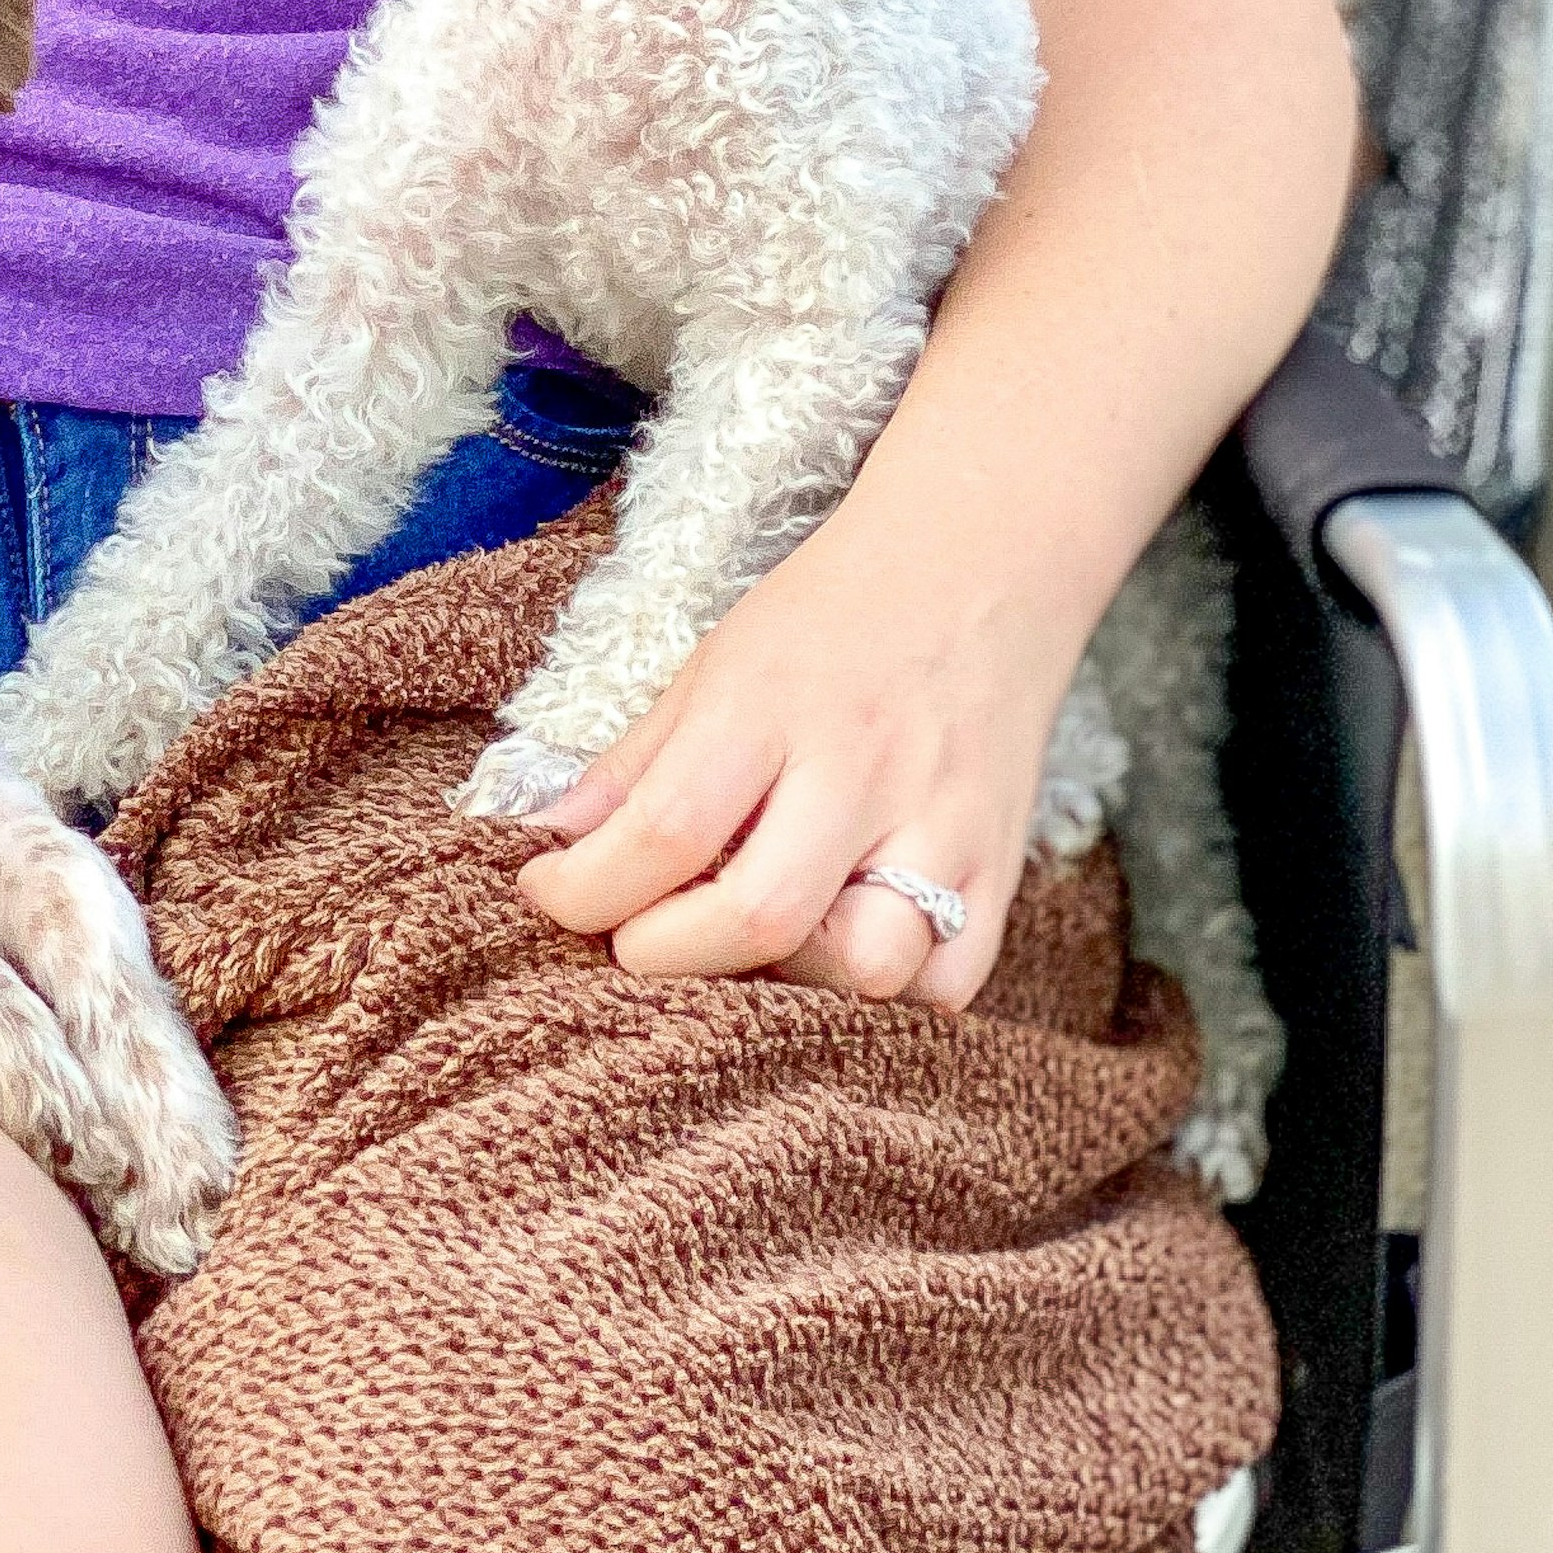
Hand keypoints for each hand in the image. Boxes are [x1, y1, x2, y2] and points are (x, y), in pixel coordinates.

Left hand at [509, 510, 1081, 1008]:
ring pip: (870, 964)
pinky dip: (886, 988)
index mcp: (772, 705)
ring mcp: (945, 823)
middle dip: (669, 953)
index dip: (585, 886)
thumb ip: (634, 763)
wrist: (980, 564)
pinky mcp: (1004, 867)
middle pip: (762, 916)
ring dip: (792, 979)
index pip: (667, 829)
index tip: (548, 892)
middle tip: (634, 934)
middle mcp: (864, 769)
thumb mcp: (713, 662)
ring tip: (755, 938)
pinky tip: (842, 940)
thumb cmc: (831, 618)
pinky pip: (949, 981)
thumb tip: (550, 844)